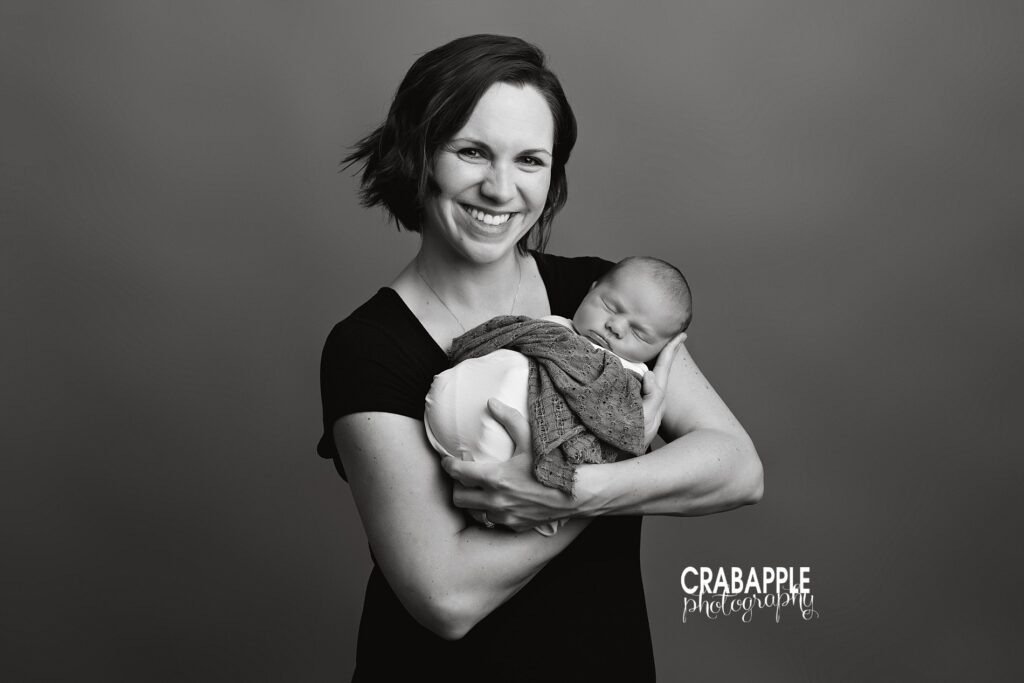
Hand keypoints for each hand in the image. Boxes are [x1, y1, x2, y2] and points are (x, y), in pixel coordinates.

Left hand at [440, 398, 575, 531]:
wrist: (576, 493)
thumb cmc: (553, 464)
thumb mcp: (531, 439)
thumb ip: (509, 419)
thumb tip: (491, 403)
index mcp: (495, 477)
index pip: (458, 473)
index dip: (448, 465)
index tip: (448, 461)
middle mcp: (495, 500)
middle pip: (458, 498)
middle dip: (457, 486)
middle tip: (465, 476)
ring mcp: (505, 516)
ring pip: (474, 512)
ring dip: (474, 501)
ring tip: (481, 490)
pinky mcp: (514, 526)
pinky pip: (494, 522)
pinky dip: (492, 512)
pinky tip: (500, 502)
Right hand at [641, 332, 686, 446]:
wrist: (611, 459)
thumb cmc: (630, 441)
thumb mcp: (646, 419)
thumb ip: (652, 397)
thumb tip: (650, 374)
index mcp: (655, 399)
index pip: (663, 370)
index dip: (671, 351)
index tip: (682, 335)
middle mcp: (651, 401)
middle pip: (659, 372)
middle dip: (665, 355)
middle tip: (673, 338)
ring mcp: (643, 407)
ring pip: (648, 380)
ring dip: (651, 366)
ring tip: (656, 352)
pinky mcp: (633, 412)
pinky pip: (636, 388)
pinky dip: (636, 378)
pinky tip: (632, 375)